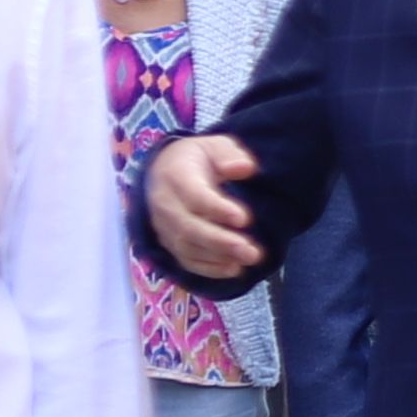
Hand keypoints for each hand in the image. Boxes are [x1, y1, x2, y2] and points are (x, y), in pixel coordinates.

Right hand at [148, 128, 264, 278]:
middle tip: (252, 251)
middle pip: (189, 227)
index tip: (244, 218)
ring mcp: (164, 226)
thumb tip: (244, 168)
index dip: (217, 209)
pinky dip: (208, 268)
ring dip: (218, 257)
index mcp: (176, 176)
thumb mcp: (214, 146)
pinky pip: (185, 259)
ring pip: (186, 247)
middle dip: (221, 241)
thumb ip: (229, 155)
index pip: (194, 196)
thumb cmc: (197, 159)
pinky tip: (233, 269)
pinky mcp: (169, 242)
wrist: (164, 171)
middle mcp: (165, 204)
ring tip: (248, 260)